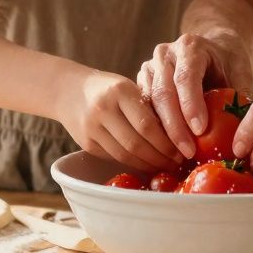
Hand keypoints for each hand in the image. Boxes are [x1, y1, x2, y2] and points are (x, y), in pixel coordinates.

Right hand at [56, 70, 181, 173]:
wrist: (67, 90)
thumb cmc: (108, 88)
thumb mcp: (128, 88)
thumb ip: (148, 106)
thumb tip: (180, 133)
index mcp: (120, 91)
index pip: (148, 124)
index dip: (168, 142)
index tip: (185, 148)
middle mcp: (103, 109)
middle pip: (137, 143)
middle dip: (161, 157)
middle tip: (178, 161)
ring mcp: (92, 128)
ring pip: (126, 155)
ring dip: (149, 164)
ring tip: (166, 165)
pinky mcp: (86, 143)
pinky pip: (115, 158)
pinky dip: (134, 163)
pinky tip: (147, 164)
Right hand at [137, 31, 252, 159]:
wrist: (212, 47)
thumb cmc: (228, 62)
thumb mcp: (241, 73)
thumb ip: (241, 98)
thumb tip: (242, 133)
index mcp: (190, 47)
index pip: (185, 77)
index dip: (191, 105)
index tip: (200, 130)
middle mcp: (165, 54)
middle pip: (163, 92)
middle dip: (175, 126)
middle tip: (188, 153)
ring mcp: (150, 68)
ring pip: (149, 104)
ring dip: (161, 133)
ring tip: (176, 157)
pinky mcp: (141, 83)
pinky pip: (142, 110)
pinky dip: (153, 132)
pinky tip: (165, 151)